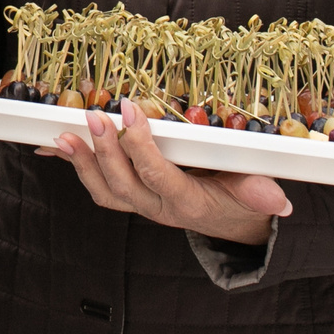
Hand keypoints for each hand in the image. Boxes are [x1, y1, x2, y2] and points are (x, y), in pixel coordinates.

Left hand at [41, 97, 291, 244]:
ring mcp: (140, 204)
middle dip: (107, 150)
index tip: (134, 111)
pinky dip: (75, 166)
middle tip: (95, 116)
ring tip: (66, 135)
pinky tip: (55, 147)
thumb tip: (278, 201)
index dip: (142, 147)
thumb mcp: (255, 196)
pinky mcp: (129, 195)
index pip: (159, 177)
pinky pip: (97, 185)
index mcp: (187, 204)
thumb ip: (260, 194)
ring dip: (83, 163)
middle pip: (124, 183)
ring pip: (104, 190)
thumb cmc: (241, 201)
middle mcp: (157, 208)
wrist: (231, 222)